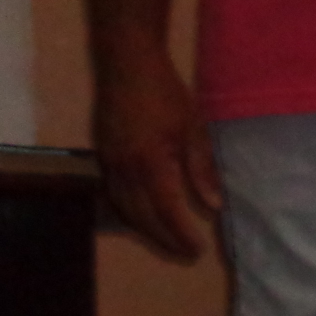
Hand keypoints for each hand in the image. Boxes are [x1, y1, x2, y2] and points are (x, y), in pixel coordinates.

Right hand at [94, 56, 222, 261]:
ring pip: (124, 211)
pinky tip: (143, 218)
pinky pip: (114, 197)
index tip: (197, 250)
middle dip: (164, 239)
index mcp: (150, 163)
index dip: (182, 234)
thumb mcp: (192, 128)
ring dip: (145, 231)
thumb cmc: (164, 92)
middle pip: (142, 218)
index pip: (167, 211)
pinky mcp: (102, 157)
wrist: (126, 62)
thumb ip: (201, 169)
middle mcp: (125, 170)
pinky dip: (129, 214)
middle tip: (186, 253)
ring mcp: (109, 164)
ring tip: (167, 241)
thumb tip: (213, 206)